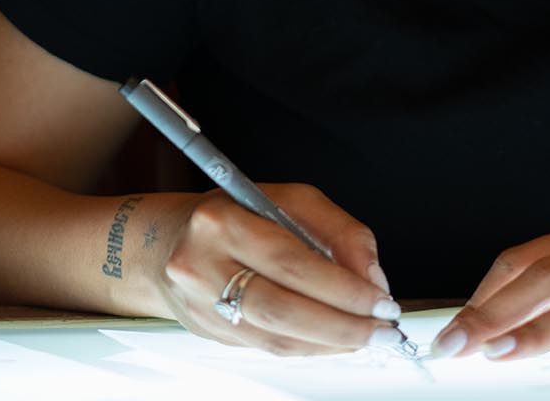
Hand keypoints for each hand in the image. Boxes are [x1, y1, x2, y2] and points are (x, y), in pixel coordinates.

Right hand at [152, 183, 405, 355]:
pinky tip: (335, 340)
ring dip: (331, 342)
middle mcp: (203, 265)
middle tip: (382, 328)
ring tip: (367, 336)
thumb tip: (371, 277)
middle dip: (342, 324)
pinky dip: (309, 347)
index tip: (381, 299)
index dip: (343, 288)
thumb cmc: (234, 215)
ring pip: (276, 337)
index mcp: (223, 222)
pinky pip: (269, 347)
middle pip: (283, 309)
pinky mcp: (209, 333)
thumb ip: (338, 232)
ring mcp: (202, 305)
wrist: (167, 243)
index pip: (293, 262)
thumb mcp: (289, 200)